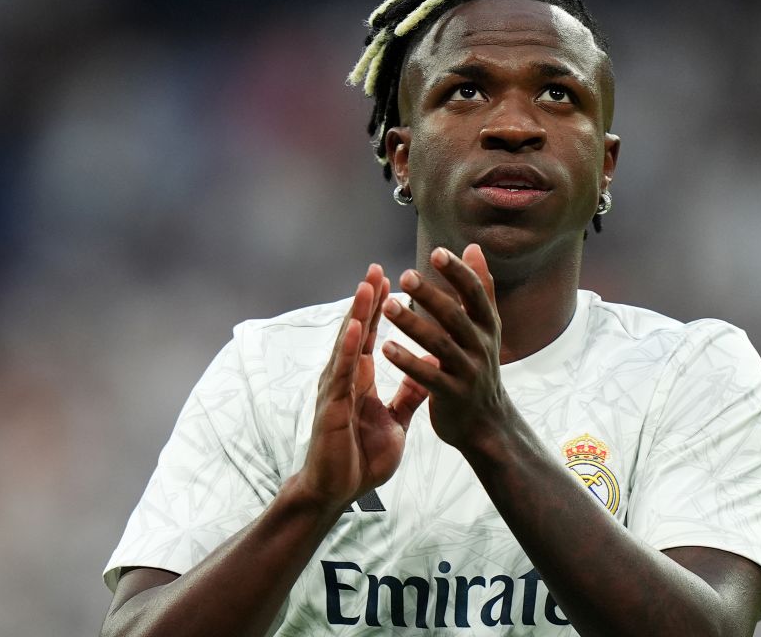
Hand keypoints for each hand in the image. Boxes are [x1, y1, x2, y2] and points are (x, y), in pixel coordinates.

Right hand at [294, 264, 435, 509]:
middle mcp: (344, 379)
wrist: (338, 491)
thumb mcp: (395, 421)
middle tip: (376, 268)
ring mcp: (335, 391)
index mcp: (358, 380)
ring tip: (367, 287)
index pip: (368, 336)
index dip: (378, 309)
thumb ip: (409, 395)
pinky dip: (347, 350)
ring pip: (346, 346)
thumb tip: (429, 369)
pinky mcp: (332, 408)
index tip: (388, 280)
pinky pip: (340, 375)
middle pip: (355, 331)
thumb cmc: (361, 457)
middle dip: (366, 300)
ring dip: (356, 315)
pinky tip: (354, 330)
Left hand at [380, 244, 511, 451]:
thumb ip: (480, 288)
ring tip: (387, 307)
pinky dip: (408, 361)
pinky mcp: (453, 395)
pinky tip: (386, 348)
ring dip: (413, 325)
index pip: (475, 294)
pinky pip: (429, 376)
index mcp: (487, 326)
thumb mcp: (486, 327)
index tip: (437, 252)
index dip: (458, 273)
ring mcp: (468, 372)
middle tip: (405, 277)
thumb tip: (474, 248)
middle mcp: (481, 346)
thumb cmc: (479, 367)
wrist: (487, 423)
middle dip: (431, 296)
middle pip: (455, 316)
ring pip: (440, 344)